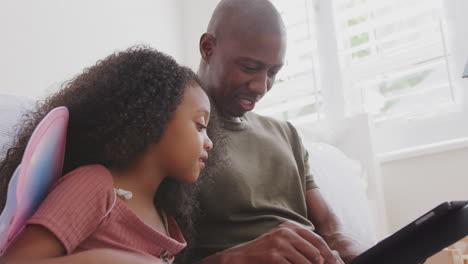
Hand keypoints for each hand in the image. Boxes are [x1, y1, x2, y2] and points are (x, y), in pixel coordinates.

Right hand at [199, 221, 340, 263]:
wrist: (243, 256)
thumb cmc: (265, 250)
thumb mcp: (282, 240)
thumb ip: (300, 243)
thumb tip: (322, 256)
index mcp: (289, 226)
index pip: (316, 238)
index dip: (327, 252)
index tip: (334, 262)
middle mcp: (286, 232)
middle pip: (314, 250)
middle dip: (322, 263)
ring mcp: (280, 244)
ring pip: (306, 262)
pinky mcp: (275, 256)